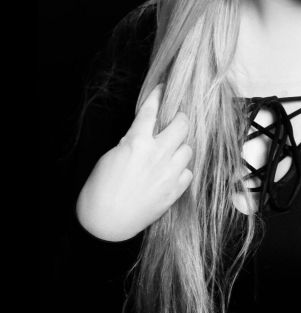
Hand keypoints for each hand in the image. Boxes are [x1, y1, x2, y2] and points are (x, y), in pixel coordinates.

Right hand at [76, 85, 192, 240]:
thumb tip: (146, 134)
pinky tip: (171, 172)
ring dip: (180, 147)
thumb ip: (132, 141)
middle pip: (182, 125)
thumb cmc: (101, 188)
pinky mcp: (174, 191)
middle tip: (174, 122)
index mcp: (137, 142)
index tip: (164, 89)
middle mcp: (157, 154)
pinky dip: (181, 170)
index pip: (152, 110)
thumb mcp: (113, 155)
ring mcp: (169, 173)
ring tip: (170, 152)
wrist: (105, 224)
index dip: (158, 96)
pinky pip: (188, 172)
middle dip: (179, 120)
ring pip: (188, 148)